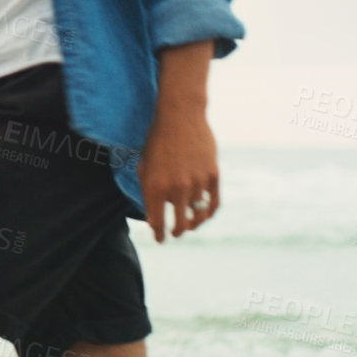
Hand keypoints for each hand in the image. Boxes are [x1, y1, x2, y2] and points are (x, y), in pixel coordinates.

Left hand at [138, 104, 218, 241]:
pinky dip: (208, 213)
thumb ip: (146, 192)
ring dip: (193, 224)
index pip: (157, 222)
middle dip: (176, 232)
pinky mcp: (213, 175)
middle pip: (179, 224)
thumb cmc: (156, 141)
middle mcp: (176, 187)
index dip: (158, 235)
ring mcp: (196, 182)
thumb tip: (152, 219)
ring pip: (198, 216)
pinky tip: (203, 214)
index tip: (160, 240)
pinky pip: (213, 204)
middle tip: (174, 233)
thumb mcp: (143, 166)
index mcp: (154, 186)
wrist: (179, 116)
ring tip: (189, 224)